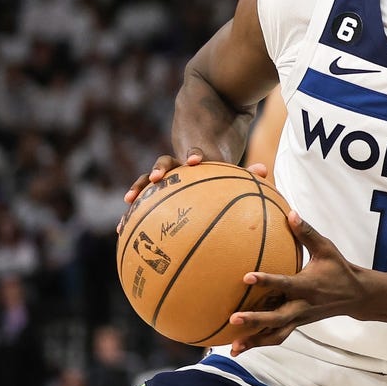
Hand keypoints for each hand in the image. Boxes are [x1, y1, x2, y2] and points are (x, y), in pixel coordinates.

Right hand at [117, 154, 271, 234]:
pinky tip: (122, 233)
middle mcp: (175, 168)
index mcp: (194, 160)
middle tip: (157, 178)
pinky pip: (141, 207)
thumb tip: (264, 169)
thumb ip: (245, 172)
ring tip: (127, 205)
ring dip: (137, 191)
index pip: (193, 155)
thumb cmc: (218, 169)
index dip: (194, 156)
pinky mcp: (154, 195)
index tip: (195, 162)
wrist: (196, 152)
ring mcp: (162, 181)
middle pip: (164, 164)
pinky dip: (132, 218)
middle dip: (159, 171)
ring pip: (146, 184)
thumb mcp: (231, 171)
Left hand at [228, 212, 367, 354]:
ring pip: (275, 334)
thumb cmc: (339, 269)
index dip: (267, 281)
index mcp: (308, 286)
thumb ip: (307, 232)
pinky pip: (277, 336)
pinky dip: (259, 343)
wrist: (356, 296)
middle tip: (234, 318)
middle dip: (255, 320)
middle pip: (277, 318)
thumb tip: (290, 213)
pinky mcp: (297, 324)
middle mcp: (302, 306)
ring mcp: (299, 318)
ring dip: (254, 340)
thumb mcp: (326, 248)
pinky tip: (241, 347)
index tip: (247, 277)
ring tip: (234, 346)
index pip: (285, 284)